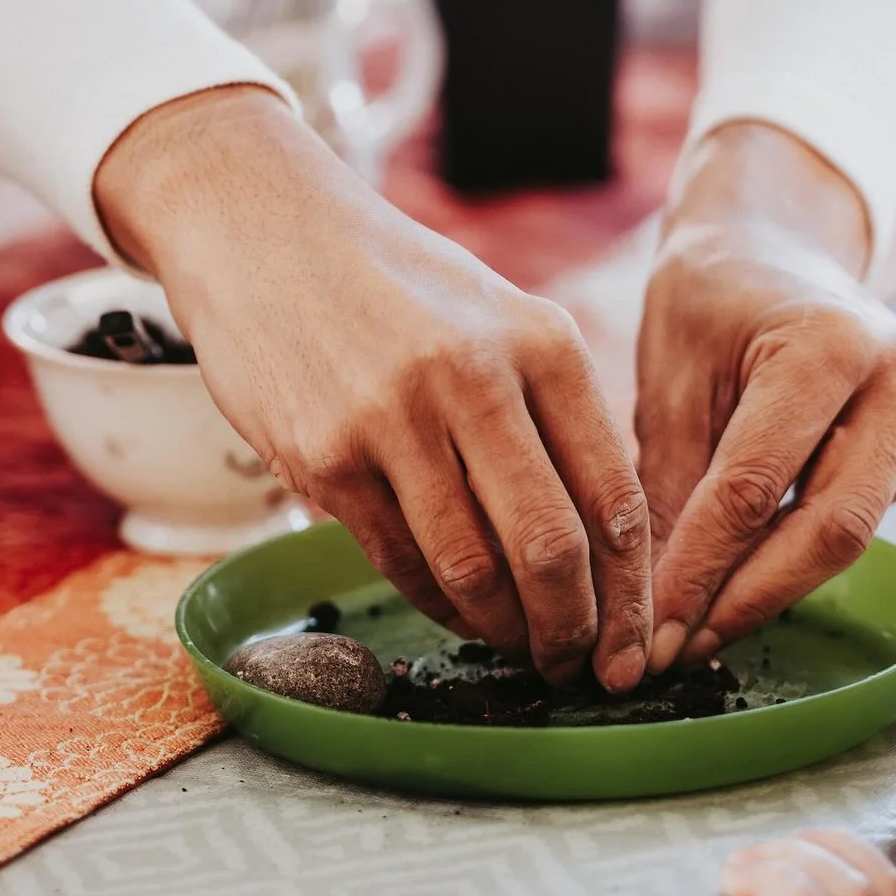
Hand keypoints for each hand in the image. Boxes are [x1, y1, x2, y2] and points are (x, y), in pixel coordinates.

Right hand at [95, 88, 650, 685]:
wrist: (260, 229)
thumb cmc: (396, 285)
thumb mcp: (497, 315)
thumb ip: (552, 409)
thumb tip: (607, 543)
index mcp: (542, 343)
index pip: (615, 497)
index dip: (631, 593)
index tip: (635, 641)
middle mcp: (474, 379)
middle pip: (551, 548)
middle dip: (575, 631)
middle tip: (579, 666)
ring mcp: (392, 420)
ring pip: (472, 569)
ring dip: (504, 629)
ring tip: (520, 647)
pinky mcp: (323, 457)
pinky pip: (398, 560)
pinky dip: (436, 602)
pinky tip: (454, 609)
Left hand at [639, 125, 895, 670]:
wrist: (774, 240)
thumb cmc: (709, 295)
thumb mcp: (669, 370)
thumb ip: (668, 482)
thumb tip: (652, 606)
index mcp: (831, 344)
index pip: (757, 486)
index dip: (700, 569)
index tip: (647, 630)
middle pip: (833, 529)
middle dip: (750, 600)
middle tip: (677, 651)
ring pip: (849, 535)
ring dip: (769, 589)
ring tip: (690, 630)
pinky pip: (853, 517)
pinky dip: (790, 557)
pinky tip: (731, 584)